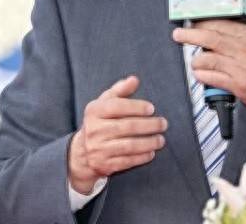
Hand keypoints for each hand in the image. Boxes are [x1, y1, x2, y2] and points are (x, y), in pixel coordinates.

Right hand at [67, 75, 166, 193]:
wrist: (82, 152)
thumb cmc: (100, 122)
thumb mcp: (104, 103)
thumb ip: (120, 90)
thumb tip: (134, 79)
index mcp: (94, 111)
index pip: (115, 106)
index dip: (135, 107)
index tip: (152, 108)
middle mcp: (94, 130)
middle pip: (126, 126)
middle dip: (148, 125)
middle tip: (163, 123)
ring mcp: (99, 149)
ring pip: (128, 146)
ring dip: (148, 142)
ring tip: (161, 139)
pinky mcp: (105, 165)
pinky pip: (127, 161)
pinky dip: (142, 157)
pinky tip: (152, 152)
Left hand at [172, 21, 245, 116]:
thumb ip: (239, 34)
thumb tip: (215, 28)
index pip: (220, 24)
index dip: (201, 23)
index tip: (192, 24)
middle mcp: (244, 49)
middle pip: (210, 38)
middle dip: (190, 35)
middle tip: (178, 34)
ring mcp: (240, 67)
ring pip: (208, 58)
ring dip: (196, 60)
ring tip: (195, 62)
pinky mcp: (237, 84)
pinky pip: (211, 77)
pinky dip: (201, 75)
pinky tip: (200, 74)